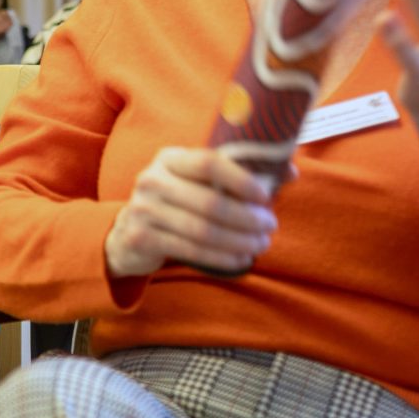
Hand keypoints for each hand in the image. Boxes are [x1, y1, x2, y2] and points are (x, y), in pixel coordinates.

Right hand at [104, 147, 278, 277]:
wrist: (128, 232)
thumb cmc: (177, 202)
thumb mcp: (198, 181)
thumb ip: (239, 174)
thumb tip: (290, 171)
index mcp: (169, 159)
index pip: (208, 163)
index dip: (240, 180)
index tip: (265, 196)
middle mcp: (152, 180)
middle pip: (209, 202)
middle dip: (247, 218)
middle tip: (269, 226)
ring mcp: (143, 209)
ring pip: (202, 230)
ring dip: (238, 241)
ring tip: (260, 244)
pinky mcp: (142, 238)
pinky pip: (190, 250)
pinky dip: (221, 258)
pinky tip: (240, 259)